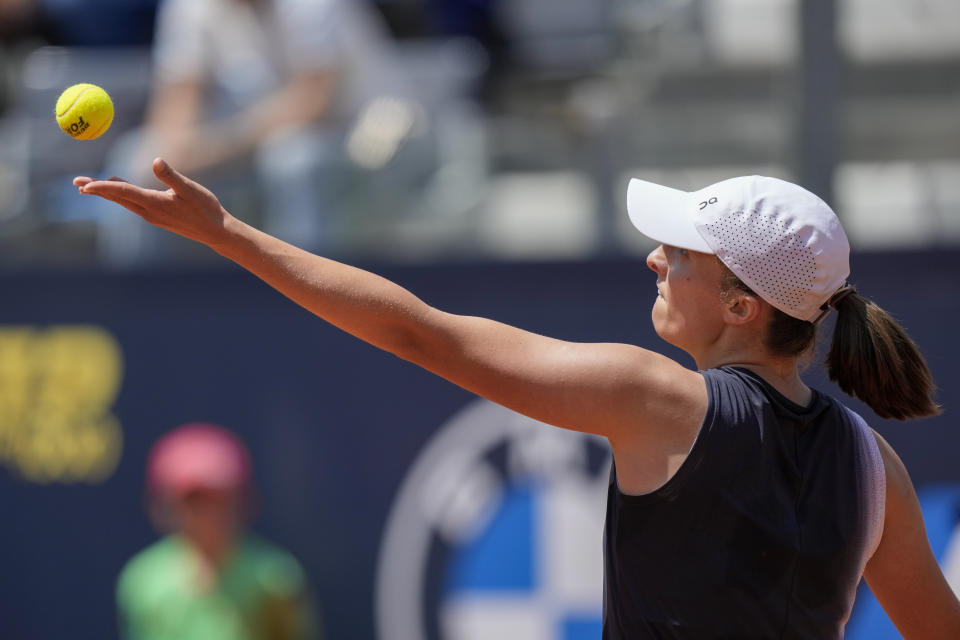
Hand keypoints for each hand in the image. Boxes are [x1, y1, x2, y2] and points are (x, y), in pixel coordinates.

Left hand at [74, 158, 236, 247]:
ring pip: (123, 202)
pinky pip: (133, 204)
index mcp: (155, 204)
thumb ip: (172, 176)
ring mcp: (152, 216)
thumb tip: (156, 160)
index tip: (85, 185)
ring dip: (105, 193)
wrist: (216, 232)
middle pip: (117, 199)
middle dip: (95, 190)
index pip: (123, 193)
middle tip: (75, 183)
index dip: (102, 187)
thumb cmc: (206, 209)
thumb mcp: (192, 189)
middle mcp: (149, 212)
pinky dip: (120, 195)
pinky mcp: (157, 216)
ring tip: (87, 186)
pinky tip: (116, 188)